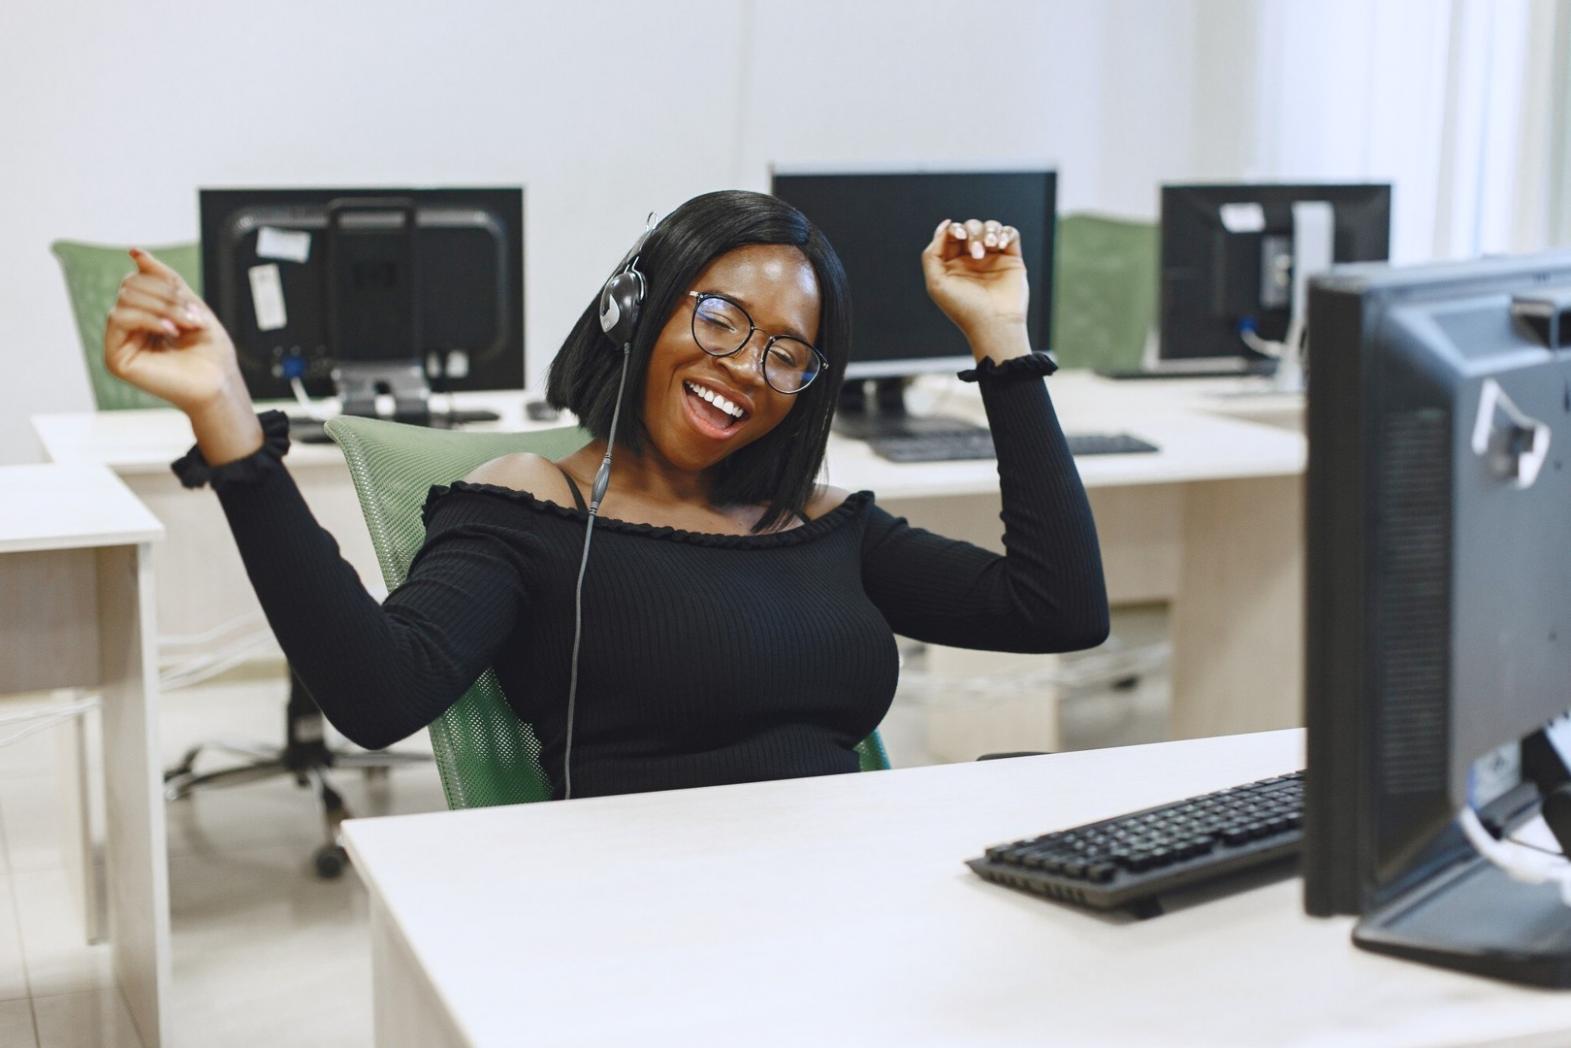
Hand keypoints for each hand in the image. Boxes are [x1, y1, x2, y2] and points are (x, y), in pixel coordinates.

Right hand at [103, 249, 248, 414]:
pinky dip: (149, 319)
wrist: (219, 383)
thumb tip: (135, 252)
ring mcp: (120, 343)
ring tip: (186, 326)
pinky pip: (119, 318)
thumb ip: (164, 279)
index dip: (165, 283)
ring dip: (163, 307)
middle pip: (131, 286)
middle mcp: (128, 328)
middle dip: (166, 296)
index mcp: (144, 316)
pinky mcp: (116, 358)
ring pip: (126, 299)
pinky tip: (170, 332)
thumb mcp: (190, 304)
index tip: (191, 302)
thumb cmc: (210, 352)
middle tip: (193, 316)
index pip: (139, 279)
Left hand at [920, 218, 1030, 357]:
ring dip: (989, 231)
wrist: (994, 323)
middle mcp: (972, 260)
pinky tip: (1000, 245)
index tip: (959, 236)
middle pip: (972, 227)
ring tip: (990, 247)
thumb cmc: (963, 307)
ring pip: (991, 227)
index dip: (955, 229)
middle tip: (977, 253)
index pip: (953, 234)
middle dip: (973, 233)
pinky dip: (1005, 233)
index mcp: (953, 264)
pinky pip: (1010, 234)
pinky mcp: (1012, 260)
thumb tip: (944, 227)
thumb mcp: (936, 283)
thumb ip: (932, 254)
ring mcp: (993, 258)